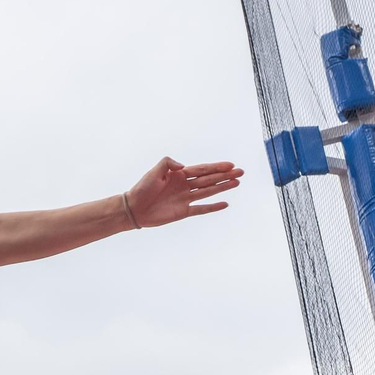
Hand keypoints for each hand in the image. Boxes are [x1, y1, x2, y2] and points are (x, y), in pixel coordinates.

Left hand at [125, 157, 242, 227]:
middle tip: (241, 172)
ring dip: (222, 187)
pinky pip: (201, 209)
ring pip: (208, 192)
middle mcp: (185, 185)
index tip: (231, 165)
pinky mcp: (183, 211)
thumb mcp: (154, 171)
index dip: (217, 167)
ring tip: (237, 183)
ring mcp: (185, 199)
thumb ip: (168, 163)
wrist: (133, 208)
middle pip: (209, 179)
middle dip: (225, 175)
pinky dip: (212, 207)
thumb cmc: (142, 188)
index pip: (202, 169)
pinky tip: (224, 204)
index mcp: (179, 174)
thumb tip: (184, 166)